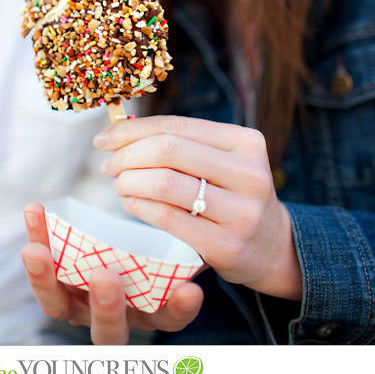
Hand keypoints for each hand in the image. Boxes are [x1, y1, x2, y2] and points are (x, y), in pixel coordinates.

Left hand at [21, 203, 203, 343]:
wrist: (129, 251)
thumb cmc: (163, 252)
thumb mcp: (181, 250)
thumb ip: (192, 244)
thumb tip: (210, 209)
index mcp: (153, 313)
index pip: (169, 318)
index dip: (179, 308)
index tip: (190, 291)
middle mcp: (117, 317)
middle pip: (109, 328)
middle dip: (106, 305)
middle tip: (105, 277)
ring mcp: (82, 307)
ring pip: (60, 306)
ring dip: (46, 279)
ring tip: (36, 250)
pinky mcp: (56, 287)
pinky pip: (41, 271)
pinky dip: (37, 239)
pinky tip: (34, 210)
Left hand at [95, 115, 301, 300]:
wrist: (271, 248)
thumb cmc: (232, 196)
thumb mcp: (222, 161)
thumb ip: (181, 143)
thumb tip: (118, 130)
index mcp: (246, 142)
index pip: (176, 126)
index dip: (132, 130)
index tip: (103, 139)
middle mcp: (249, 174)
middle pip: (168, 150)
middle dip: (127, 155)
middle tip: (109, 166)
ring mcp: (241, 212)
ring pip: (164, 183)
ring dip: (129, 181)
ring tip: (120, 185)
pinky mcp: (226, 245)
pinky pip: (167, 217)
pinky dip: (138, 206)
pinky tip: (130, 203)